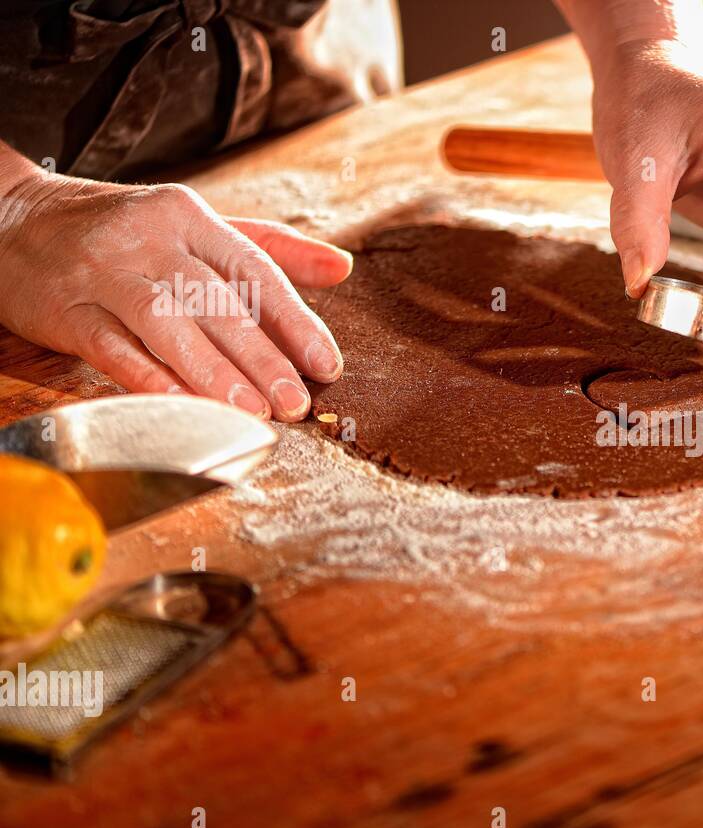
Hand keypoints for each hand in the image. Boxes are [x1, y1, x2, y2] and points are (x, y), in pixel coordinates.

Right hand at [0, 168, 350, 420]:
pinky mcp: (65, 310)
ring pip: (167, 323)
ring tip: (253, 410)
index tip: (327, 364)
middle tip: (296, 402)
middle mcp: (147, 238)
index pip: (254, 270)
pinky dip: (151, 379)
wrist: (12, 218)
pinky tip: (187, 405)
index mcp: (188, 215)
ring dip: (213, 371)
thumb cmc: (124, 233)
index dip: (295, 321)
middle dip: (262, 358)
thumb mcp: (196, 226)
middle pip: (216, 301)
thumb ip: (270, 249)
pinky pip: (113, 349)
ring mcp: (104, 273)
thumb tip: (342, 267)